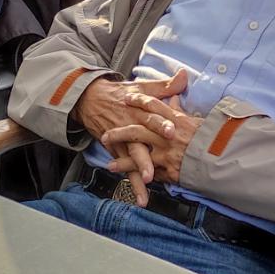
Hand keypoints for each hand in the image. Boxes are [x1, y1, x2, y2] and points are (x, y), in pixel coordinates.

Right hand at [77, 69, 190, 203]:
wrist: (90, 100)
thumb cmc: (121, 95)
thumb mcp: (141, 87)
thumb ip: (165, 85)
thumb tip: (184, 75)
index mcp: (139, 109)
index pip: (151, 115)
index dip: (161, 122)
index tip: (172, 129)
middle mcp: (130, 125)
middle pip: (139, 139)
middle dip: (147, 153)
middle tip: (156, 165)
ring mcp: (123, 140)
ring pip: (132, 157)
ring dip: (139, 170)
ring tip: (147, 182)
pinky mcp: (117, 152)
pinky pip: (127, 169)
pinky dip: (134, 184)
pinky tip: (142, 198)